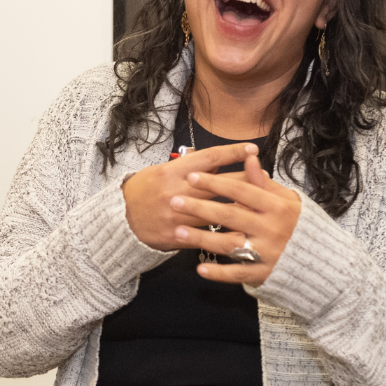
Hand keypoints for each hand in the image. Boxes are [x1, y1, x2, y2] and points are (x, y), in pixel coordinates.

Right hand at [122, 143, 259, 250]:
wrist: (121, 218)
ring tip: (260, 206)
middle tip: (264, 176)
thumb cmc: (144, 190)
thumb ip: (188, 166)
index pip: (208, 158)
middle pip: (218, 184)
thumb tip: (215, 160)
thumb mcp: (162, 171)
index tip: (252, 149)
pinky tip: (243, 236)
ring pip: (216, 212)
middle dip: (244, 179)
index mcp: (173, 171)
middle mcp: (176, 191)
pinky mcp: (177, 235)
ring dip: (240, 209)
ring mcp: (177, 215)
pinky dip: (224, 235)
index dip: (232, 152)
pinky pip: (207, 236)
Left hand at [169, 153, 301, 285]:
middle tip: (173, 201)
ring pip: (229, 244)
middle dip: (199, 207)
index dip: (215, 182)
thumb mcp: (288, 201)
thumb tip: (249, 158)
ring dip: (202, 238)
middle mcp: (271, 229)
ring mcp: (267, 253)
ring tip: (178, 231)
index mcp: (277, 206)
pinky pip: (238, 273)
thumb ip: (265, 183)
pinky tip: (200, 268)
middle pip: (229, 215)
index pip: (241, 190)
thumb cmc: (300, 226)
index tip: (192, 176)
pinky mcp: (264, 274)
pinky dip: (219, 272)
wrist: (325, 263)